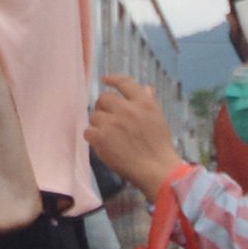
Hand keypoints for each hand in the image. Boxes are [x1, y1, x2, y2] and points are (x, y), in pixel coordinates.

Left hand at [88, 75, 187, 197]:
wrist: (157, 169)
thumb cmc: (159, 146)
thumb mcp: (159, 118)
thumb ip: (149, 101)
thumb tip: (146, 88)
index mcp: (144, 103)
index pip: (125, 83)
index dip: (113, 79)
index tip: (106, 80)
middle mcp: (128, 110)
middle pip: (104, 99)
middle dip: (104, 108)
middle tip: (108, 120)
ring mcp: (114, 123)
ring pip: (95, 116)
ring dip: (98, 125)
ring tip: (109, 136)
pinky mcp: (102, 138)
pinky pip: (88, 131)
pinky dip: (92, 138)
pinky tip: (101, 144)